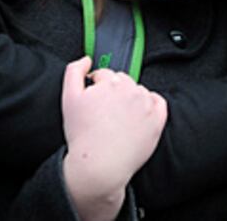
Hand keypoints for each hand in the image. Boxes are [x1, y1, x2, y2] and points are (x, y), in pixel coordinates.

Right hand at [62, 57, 166, 220]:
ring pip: (138, 91)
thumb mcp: (68, 98)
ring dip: (130, 99)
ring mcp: (146, 105)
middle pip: (122, 81)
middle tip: (104, 113)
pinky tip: (137, 117)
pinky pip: (158, 102)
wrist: (99, 166)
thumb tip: (87, 59)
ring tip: (118, 119)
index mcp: (110, 82)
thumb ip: (74, 71)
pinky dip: (150, 105)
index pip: (104, 75)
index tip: (94, 103)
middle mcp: (131, 90)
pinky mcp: (157, 120)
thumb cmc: (82, 135)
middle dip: (113, 92)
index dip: (96, 88)